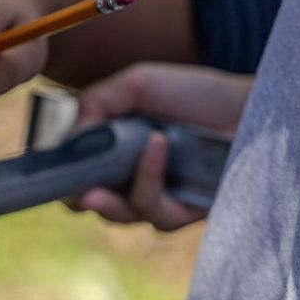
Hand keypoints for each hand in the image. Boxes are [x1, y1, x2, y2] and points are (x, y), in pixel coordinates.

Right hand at [69, 63, 252, 230]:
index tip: (50, 171)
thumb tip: (67, 140)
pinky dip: (148, 178)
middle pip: (91, 203)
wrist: (249, 105)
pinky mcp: (185, 214)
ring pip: (120, 214)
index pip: (76, 173)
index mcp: (114, 151)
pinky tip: (157, 145)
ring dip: (108, 199)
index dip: (60, 176)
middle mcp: (131, 178)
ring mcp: (158, 199)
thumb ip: (96, 103)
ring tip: (101, 182)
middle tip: (74, 192)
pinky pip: (155, 211)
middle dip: (77, 199)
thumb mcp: (136, 84)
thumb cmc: (195, 94)